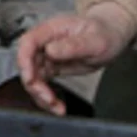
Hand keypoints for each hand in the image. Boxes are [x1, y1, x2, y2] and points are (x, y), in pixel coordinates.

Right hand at [15, 4, 136, 113]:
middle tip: (49, 99)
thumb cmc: (105, 33)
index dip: (24, 61)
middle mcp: (46, 41)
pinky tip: (57, 105)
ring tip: (56, 107)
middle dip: (34, 84)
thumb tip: (50, 51)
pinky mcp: (52, 67)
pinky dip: (47, 97)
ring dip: (40, 95)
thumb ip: (73, 45)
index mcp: (52, 29)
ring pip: (33, 77)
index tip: (30, 78)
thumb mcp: (95, 40)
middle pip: (27, 63)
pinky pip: (42, 83)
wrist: (112, 36)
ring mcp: (47, 55)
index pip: (28, 42)